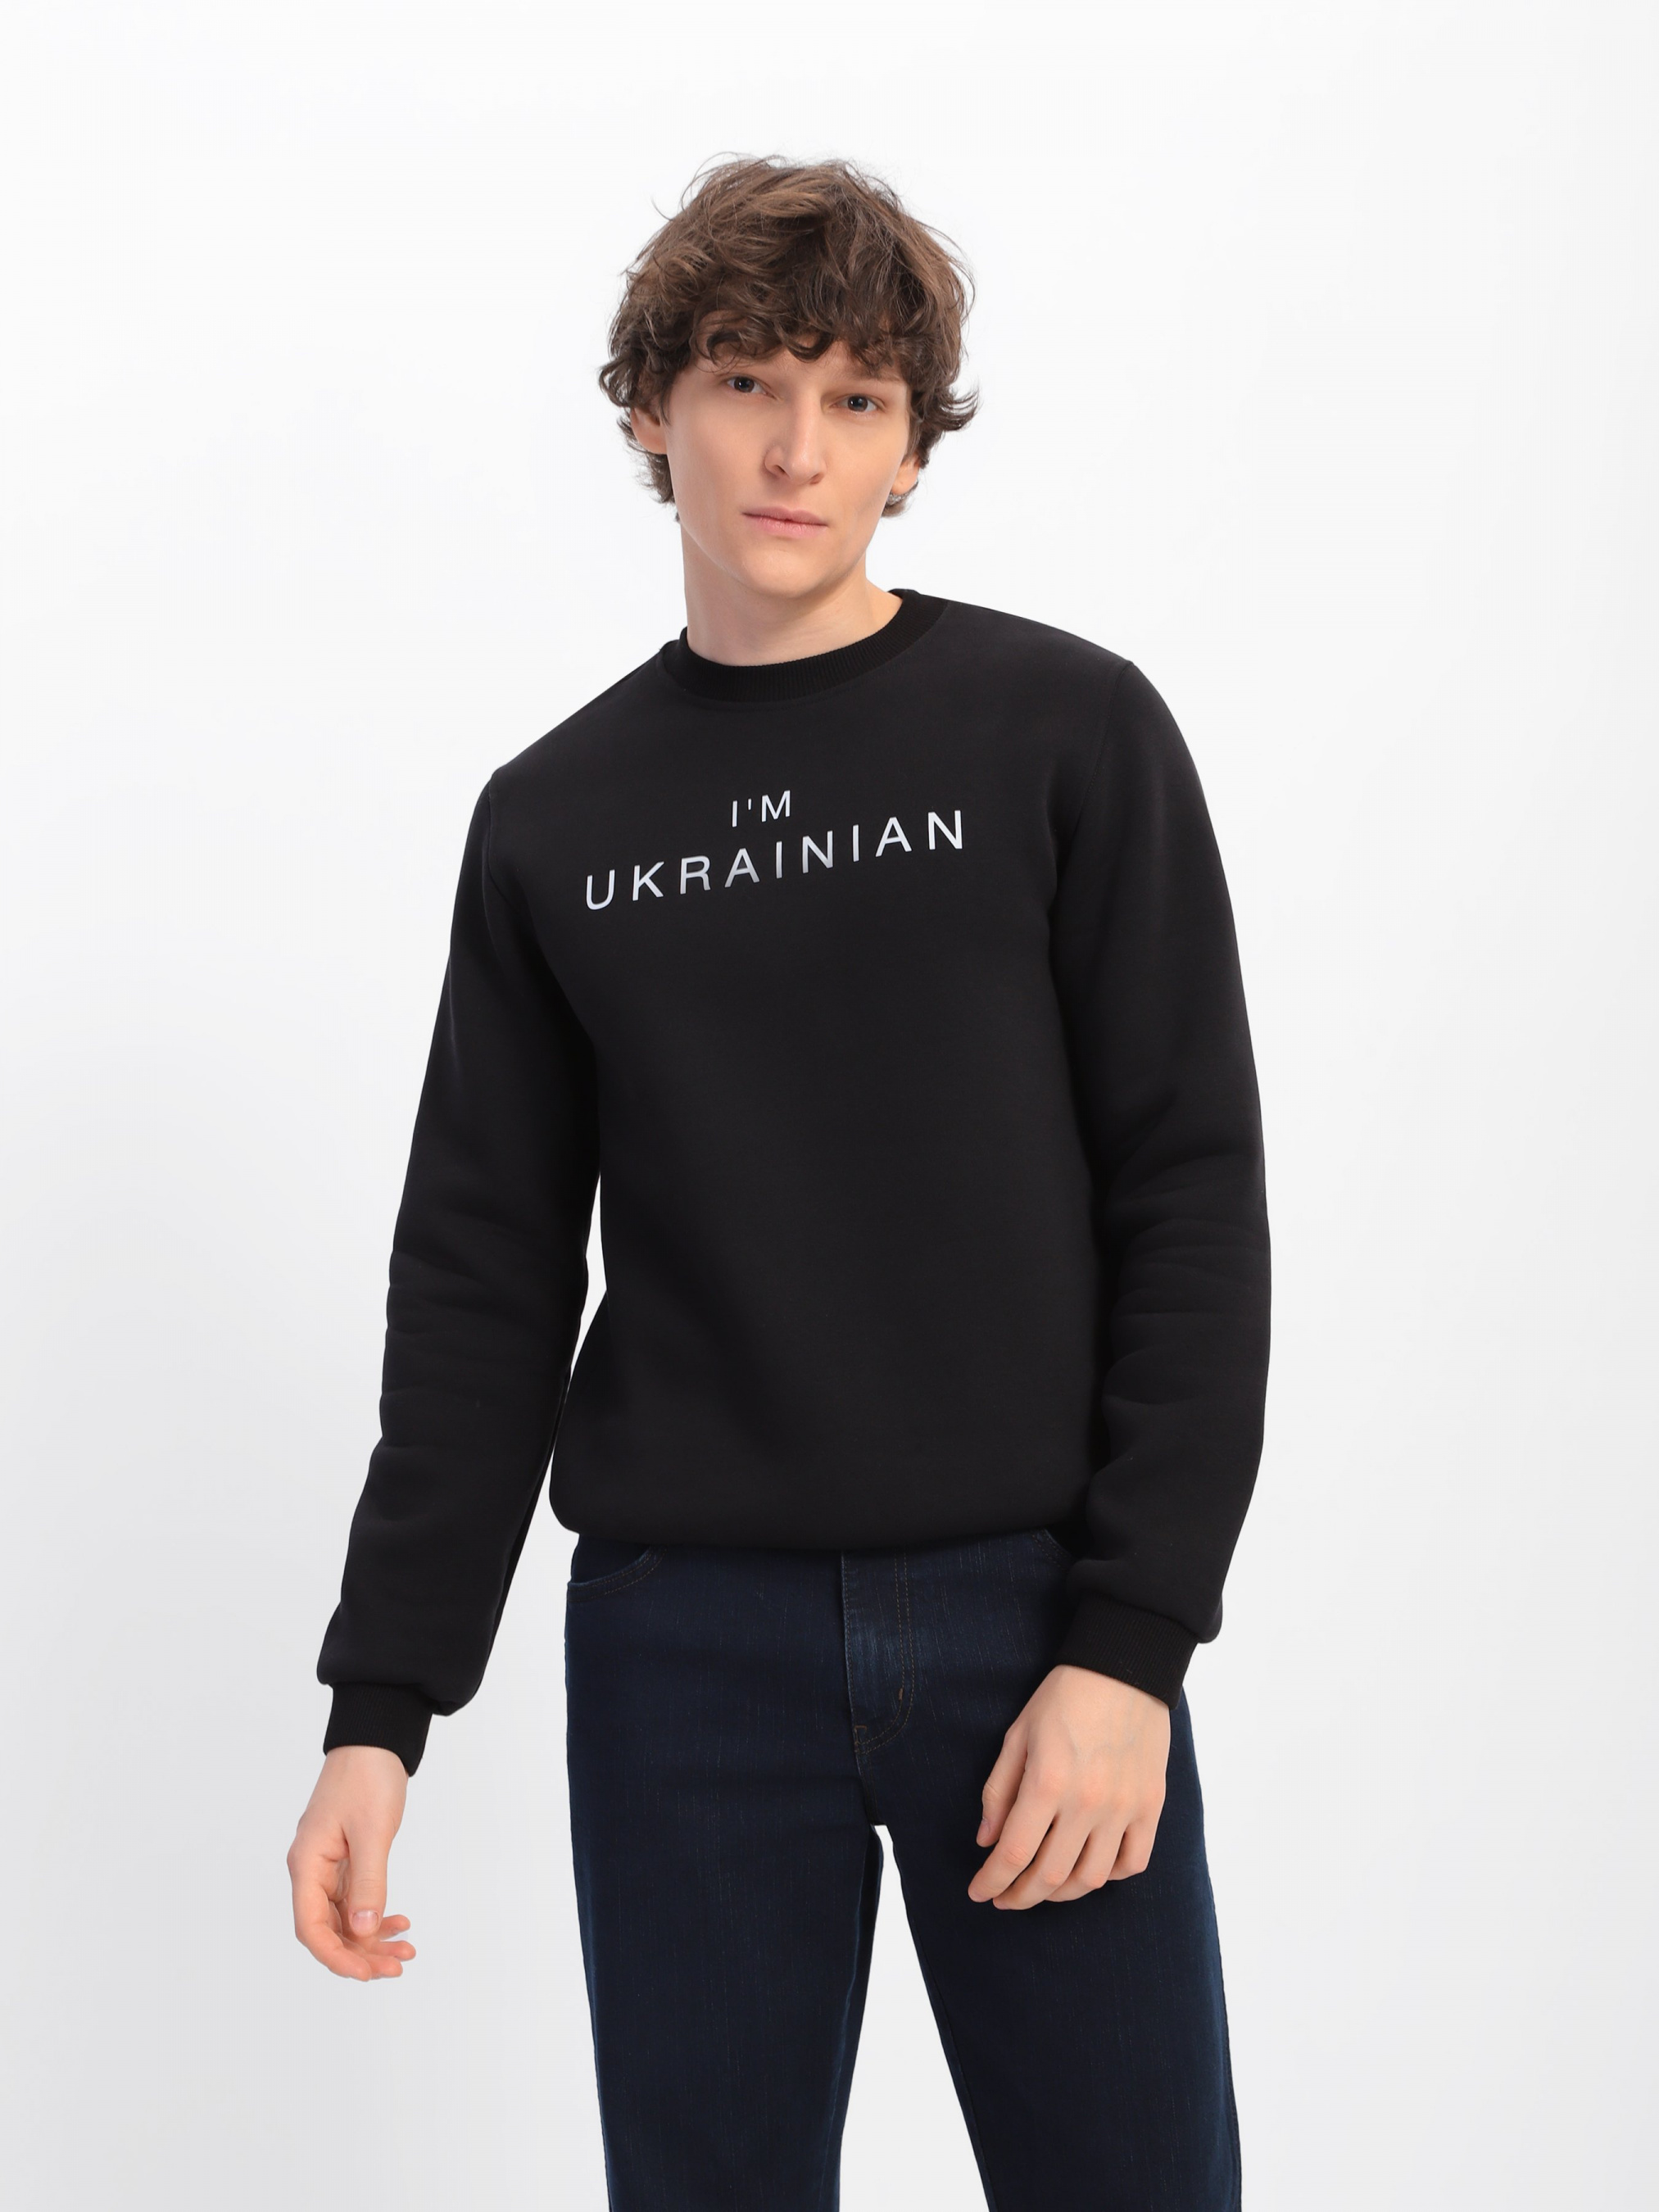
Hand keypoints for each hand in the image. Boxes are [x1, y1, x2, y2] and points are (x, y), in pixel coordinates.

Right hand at [287, 1744, 416, 1979]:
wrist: (376, 1740)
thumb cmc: (368, 1777)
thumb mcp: (372, 1831)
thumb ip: (368, 1882)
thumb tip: (363, 1930)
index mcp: (307, 1863)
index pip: (310, 1927)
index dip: (336, 1956)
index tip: (366, 1973)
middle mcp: (311, 1869)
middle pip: (328, 1929)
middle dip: (360, 1953)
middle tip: (398, 1966)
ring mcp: (328, 1865)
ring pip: (344, 1918)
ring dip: (372, 1938)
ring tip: (405, 1950)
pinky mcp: (346, 1859)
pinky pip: (355, 1900)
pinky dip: (376, 1914)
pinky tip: (399, 1923)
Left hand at [968, 1665, 1169, 1907]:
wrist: (1124, 1667)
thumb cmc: (1063, 1697)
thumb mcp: (1017, 1735)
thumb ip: (999, 1790)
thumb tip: (986, 1841)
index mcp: (1047, 1782)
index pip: (1013, 1854)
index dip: (992, 1881)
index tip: (978, 1892)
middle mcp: (1087, 1802)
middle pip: (1050, 1876)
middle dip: (1020, 1896)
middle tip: (1005, 1897)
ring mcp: (1124, 1807)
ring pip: (1091, 1879)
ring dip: (1061, 1893)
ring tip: (1042, 1886)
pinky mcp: (1151, 1805)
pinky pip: (1132, 1862)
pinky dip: (1109, 1875)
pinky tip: (1089, 1867)